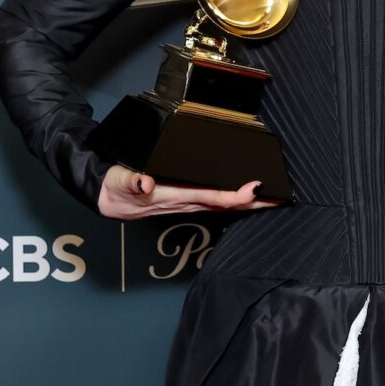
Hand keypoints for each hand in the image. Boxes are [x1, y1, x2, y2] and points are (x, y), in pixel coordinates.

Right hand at [96, 164, 282, 218]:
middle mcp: (184, 203)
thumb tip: (146, 183)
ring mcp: (185, 204)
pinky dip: (231, 200)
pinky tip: (243, 197)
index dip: (234, 195)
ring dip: (246, 203)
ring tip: (269, 197)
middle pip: (225, 205)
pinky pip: (213, 202)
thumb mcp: (118, 181)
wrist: (105, 198)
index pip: (210, 197)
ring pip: (222, 205)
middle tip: (279, 197)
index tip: (254, 188)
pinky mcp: (183, 201)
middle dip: (253, 203)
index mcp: (172, 196)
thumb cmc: (114, 188)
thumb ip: (132, 181)